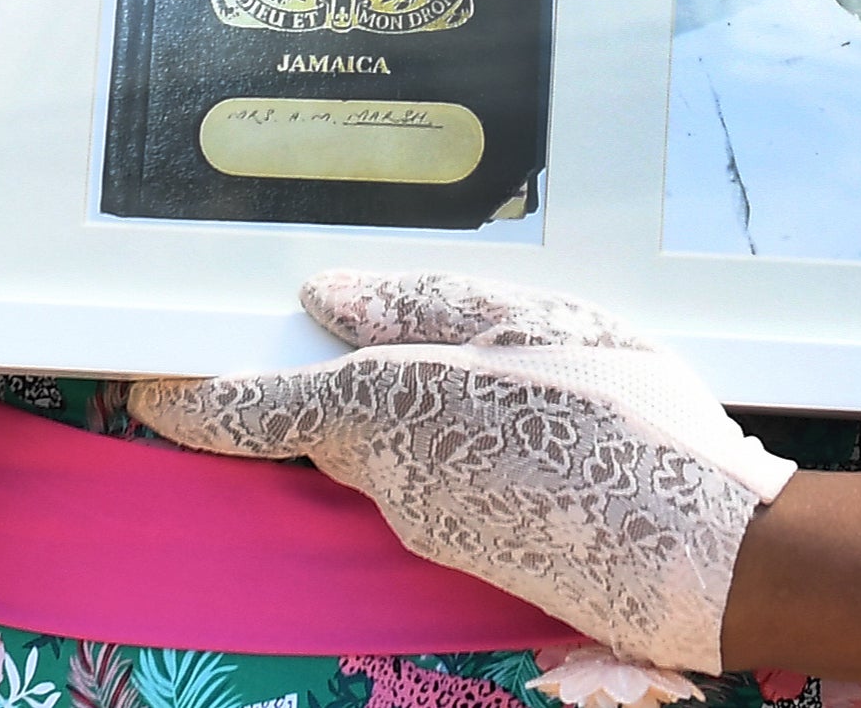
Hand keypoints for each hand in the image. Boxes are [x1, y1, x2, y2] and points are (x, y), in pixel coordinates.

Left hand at [127, 272, 792, 671]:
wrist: (710, 551)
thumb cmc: (631, 422)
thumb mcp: (528, 323)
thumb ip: (420, 307)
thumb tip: (328, 302)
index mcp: (388, 409)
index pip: (255, 409)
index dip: (196, 400)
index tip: (151, 387)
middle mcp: (392, 482)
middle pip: (329, 424)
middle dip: (346, 381)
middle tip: (397, 331)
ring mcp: (432, 528)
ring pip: (391, 452)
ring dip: (424, 410)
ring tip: (519, 375)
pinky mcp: (473, 557)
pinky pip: (440, 486)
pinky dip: (464, 448)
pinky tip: (535, 428)